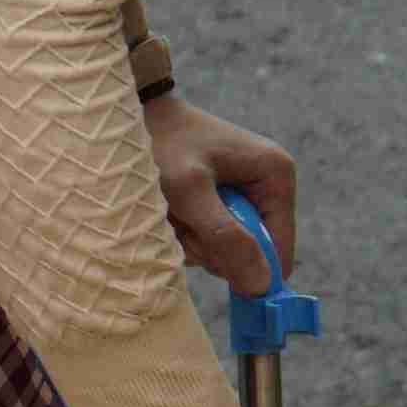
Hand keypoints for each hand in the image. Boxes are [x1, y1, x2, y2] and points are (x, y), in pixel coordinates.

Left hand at [154, 96, 295, 291]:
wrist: (127, 121)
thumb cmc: (161, 143)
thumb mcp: (190, 191)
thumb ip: (225, 237)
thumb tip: (261, 285)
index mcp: (276, 177)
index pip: (280, 251)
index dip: (248, 267)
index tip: (208, 258)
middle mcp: (267, 188)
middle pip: (250, 254)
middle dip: (212, 248)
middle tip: (182, 221)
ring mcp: (244, 197)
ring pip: (226, 251)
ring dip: (194, 241)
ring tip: (173, 209)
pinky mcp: (222, 203)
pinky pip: (210, 239)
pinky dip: (185, 233)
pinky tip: (171, 209)